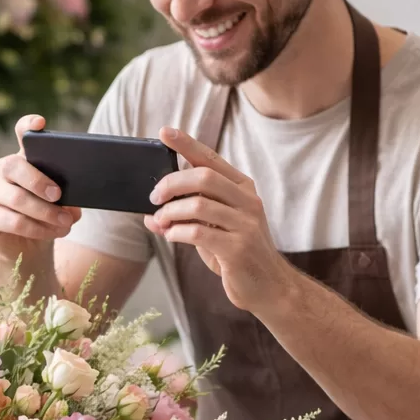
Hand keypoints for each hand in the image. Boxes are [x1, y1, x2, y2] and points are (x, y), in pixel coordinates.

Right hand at [0, 115, 80, 276]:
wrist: (26, 246)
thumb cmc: (45, 216)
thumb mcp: (60, 204)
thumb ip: (67, 198)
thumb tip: (74, 205)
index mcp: (24, 159)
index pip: (22, 134)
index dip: (28, 125)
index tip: (40, 123)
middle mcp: (3, 170)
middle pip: (15, 166)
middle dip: (39, 181)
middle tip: (59, 195)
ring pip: (17, 198)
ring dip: (45, 212)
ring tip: (64, 223)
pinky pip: (12, 221)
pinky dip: (36, 228)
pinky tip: (50, 232)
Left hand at [144, 127, 295, 315]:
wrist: (268, 287)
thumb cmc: (236, 255)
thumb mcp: (213, 229)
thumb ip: (187, 217)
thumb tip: (151, 215)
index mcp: (242, 188)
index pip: (211, 158)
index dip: (186, 144)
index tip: (164, 132)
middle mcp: (247, 200)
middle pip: (203, 177)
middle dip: (171, 184)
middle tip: (153, 198)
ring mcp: (245, 223)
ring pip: (198, 205)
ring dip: (170, 213)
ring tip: (160, 222)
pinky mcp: (238, 248)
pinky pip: (199, 232)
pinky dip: (177, 232)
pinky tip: (170, 235)